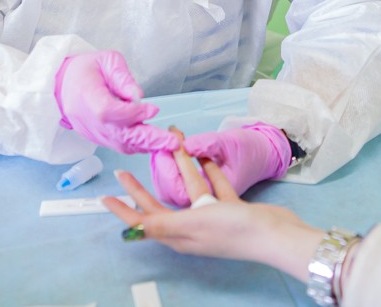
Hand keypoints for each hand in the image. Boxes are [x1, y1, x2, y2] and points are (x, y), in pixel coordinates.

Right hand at [53, 50, 178, 153]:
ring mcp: (91, 132)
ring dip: (145, 146)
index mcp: (86, 97)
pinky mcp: (96, 138)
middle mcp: (87, 120)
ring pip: (120, 145)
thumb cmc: (85, 68)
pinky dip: (136, 145)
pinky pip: (117, 145)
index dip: (133, 114)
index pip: (109, 112)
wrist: (61, 84)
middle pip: (119, 135)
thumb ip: (122, 77)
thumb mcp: (106, 60)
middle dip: (148, 140)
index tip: (153, 109)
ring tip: (168, 143)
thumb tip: (138, 96)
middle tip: (172, 141)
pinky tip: (152, 142)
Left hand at [103, 133, 322, 278]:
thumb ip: (161, 225)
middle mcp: (192, 228)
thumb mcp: (192, 226)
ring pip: (189, 189)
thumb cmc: (232, 230)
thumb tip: (130, 229)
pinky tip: (204, 155)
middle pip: (160, 205)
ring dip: (181, 168)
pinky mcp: (231, 208)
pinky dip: (209, 170)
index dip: (123, 210)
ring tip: (171, 145)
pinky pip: (214, 186)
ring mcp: (212, 218)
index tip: (105, 196)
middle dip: (144, 186)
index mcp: (179, 236)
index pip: (142, 223)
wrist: (275, 234)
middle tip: (125, 170)